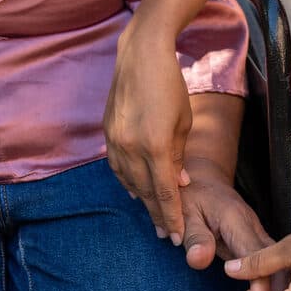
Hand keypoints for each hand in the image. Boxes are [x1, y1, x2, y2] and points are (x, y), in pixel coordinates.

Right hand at [104, 21, 193, 242]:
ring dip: (141, 200)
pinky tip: (134, 189)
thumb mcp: (183, 121)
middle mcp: (131, 147)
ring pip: (128, 182)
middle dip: (157, 214)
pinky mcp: (106, 133)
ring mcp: (115, 140)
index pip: (164, 191)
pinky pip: (116, 167)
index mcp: (155, 145)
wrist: (140, 56)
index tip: (177, 234)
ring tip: (153, 215)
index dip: (171, 215)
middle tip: (166, 234)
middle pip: (145, 192)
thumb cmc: (170, 85)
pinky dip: (126, 181)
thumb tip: (179, 183)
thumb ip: (179, 155)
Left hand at [178, 160, 278, 290]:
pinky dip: (275, 282)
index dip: (259, 281)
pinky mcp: (257, 242)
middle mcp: (253, 226)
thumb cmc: (191, 195)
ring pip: (276, 263)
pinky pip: (271, 263)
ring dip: (279, 288)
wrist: (203, 179)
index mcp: (236, 219)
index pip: (254, 254)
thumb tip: (198, 260)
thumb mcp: (184, 212)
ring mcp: (257, 234)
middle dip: (276, 289)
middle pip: (273, 260)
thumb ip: (193, 236)